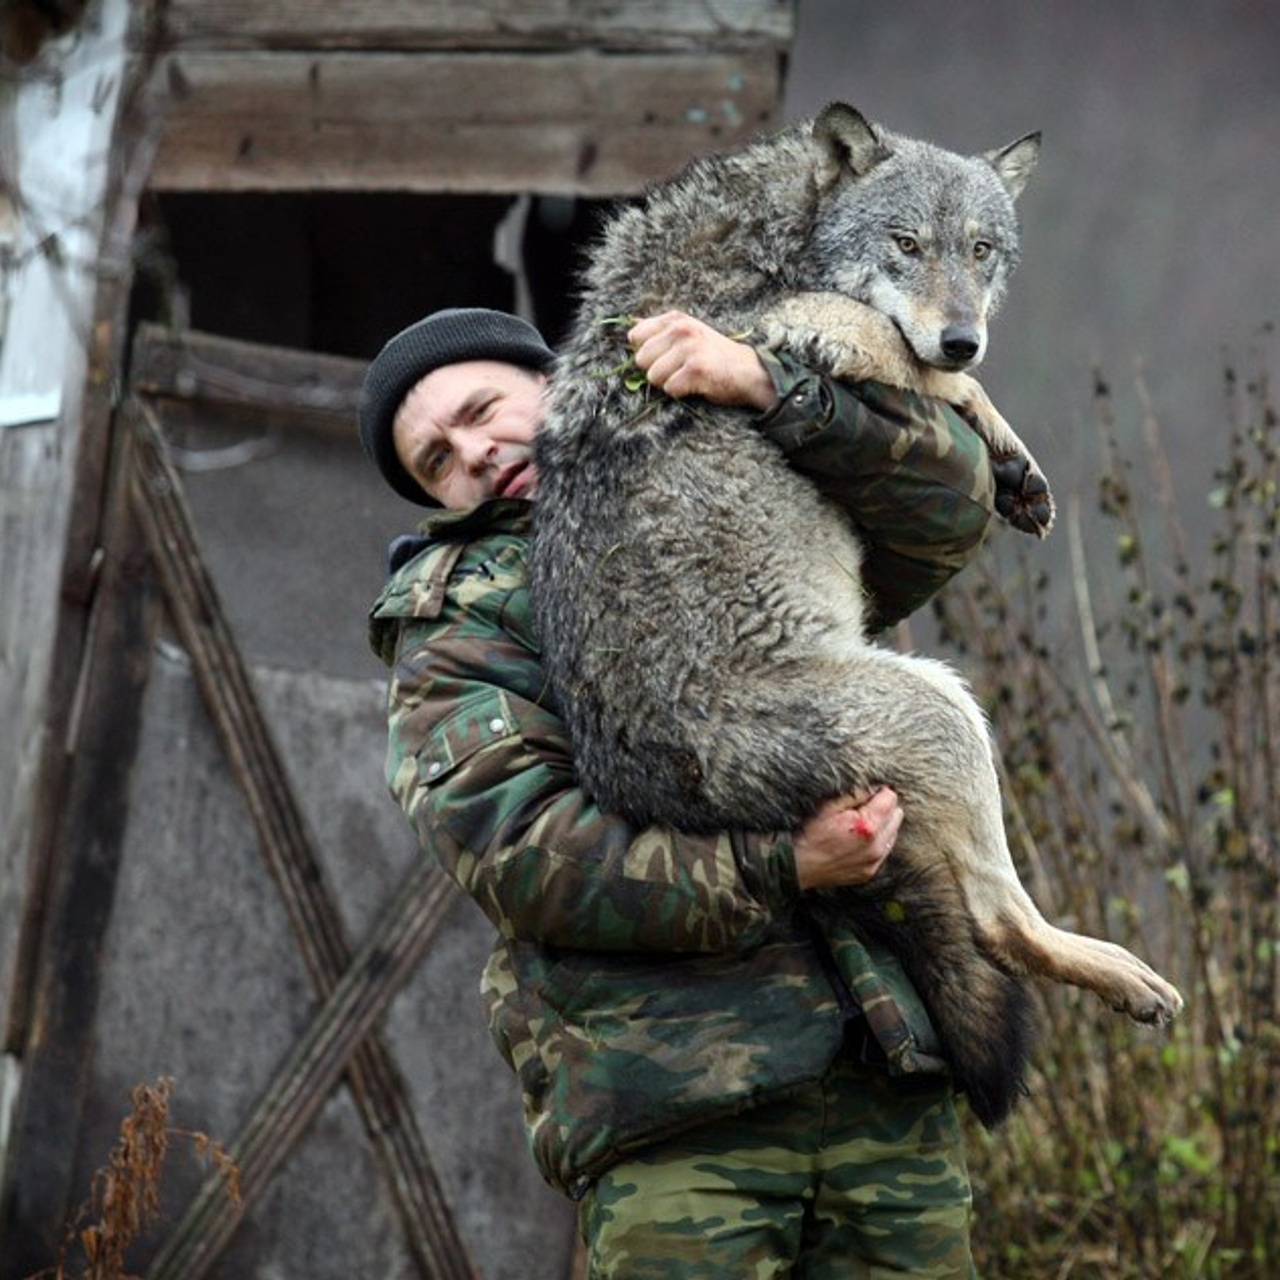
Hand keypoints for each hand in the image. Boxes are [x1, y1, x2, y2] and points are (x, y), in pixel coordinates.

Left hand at [627, 311, 777, 410]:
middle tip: (679, 370)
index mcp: (675, 319)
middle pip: (641, 359)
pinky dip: (681, 393)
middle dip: (656, 370)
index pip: (635, 336)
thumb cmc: (715, 355)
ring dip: (668, 383)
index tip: (664, 357)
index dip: (646, 353)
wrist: (748, 372)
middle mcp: (681, 329)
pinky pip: (670, 388)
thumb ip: (660, 329)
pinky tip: (696, 385)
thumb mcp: (688, 332)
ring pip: (653, 376)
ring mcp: (688, 348)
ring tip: (688, 378)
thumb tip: (632, 324)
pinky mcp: (695, 369)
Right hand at [792, 788, 902, 890]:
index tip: (869, 793)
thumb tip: (873, 788)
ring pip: (893, 834)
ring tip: (860, 824)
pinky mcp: (870, 871)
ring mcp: (874, 861)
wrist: (798, 865)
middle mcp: (875, 846)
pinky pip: (884, 851)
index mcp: (867, 826)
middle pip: (896, 816)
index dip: (879, 792)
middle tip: (864, 808)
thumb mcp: (828, 806)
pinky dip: (877, 842)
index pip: (890, 799)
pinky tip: (859, 839)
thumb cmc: (810, 833)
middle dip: (884, 808)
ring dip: (882, 825)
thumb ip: (855, 794)